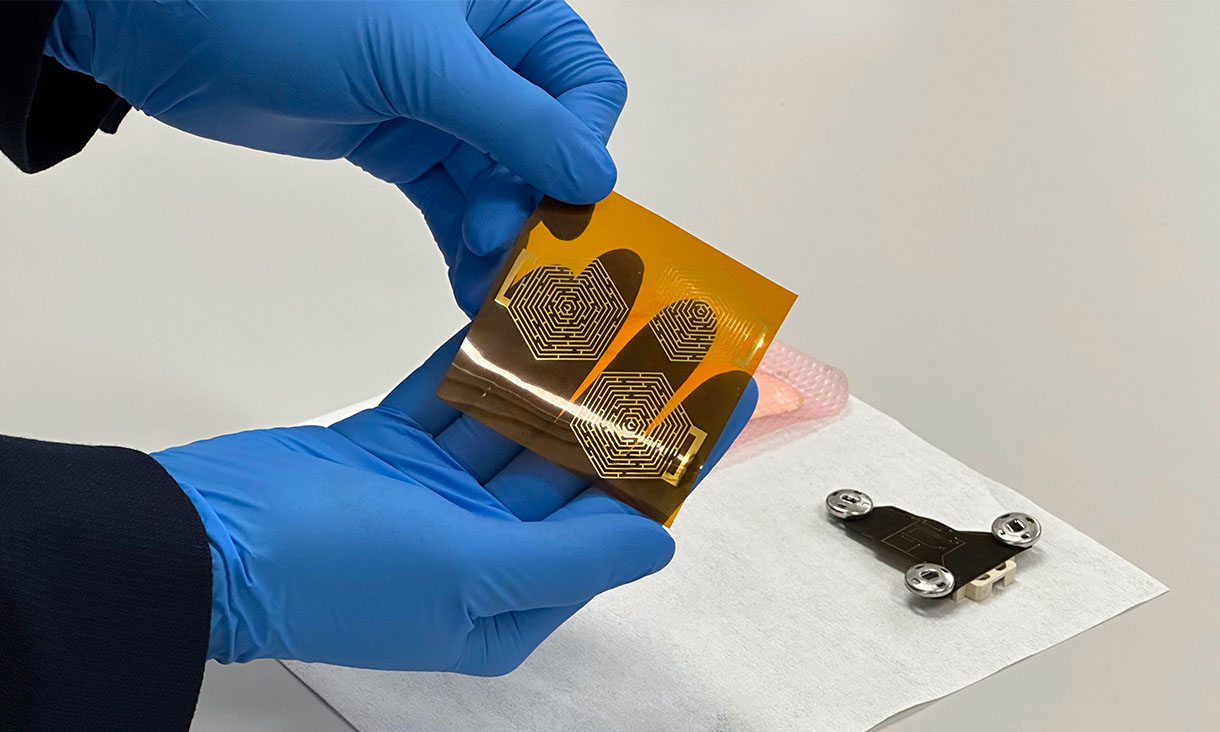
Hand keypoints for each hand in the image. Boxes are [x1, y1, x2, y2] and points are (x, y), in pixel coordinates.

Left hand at [45, 1, 626, 313]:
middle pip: (542, 142)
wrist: (169, 27)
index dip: (579, 143)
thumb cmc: (281, 7)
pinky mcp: (398, 142)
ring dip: (498, 235)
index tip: (567, 200)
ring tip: (485, 284)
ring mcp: (437, 101)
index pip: (580, 82)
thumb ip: (511, 120)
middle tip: (500, 244)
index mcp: (499, 10)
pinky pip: (451, 199)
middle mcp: (478, 56)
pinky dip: (460, 241)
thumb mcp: (414, 59)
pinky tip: (465, 283)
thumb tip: (592, 172)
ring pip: (498, 179)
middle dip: (531, 201)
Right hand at [151, 330, 756, 673]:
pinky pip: (458, 393)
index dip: (671, 460)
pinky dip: (490, 357)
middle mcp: (479, 548)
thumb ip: (571, 557)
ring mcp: (434, 494)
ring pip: (518, 418)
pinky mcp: (393, 447)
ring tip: (613, 313)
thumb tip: (657, 540)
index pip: (614, 518)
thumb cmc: (324, 576)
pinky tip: (529, 316)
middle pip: (572, 462)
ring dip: (560, 370)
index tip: (719, 403)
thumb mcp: (466, 577)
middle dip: (621, 401)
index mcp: (509, 597)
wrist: (199, 536)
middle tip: (671, 339)